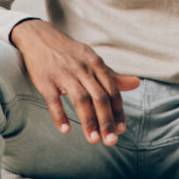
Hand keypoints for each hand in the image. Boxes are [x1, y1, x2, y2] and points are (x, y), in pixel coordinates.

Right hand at [10, 19, 139, 145]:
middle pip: (98, 97)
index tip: (122, 130)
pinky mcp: (46, 80)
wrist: (40, 37)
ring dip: (88, 121)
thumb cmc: (71, 53)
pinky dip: (59, 115)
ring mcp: (63, 74)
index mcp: (96, 64)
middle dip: (106, 121)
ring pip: (80, 99)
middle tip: (111, 141)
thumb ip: (114, 76)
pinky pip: (53, 99)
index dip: (118, 111)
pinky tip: (65, 130)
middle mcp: (82, 68)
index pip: (111, 90)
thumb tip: (138, 83)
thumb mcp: (93, 60)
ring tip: (93, 140)